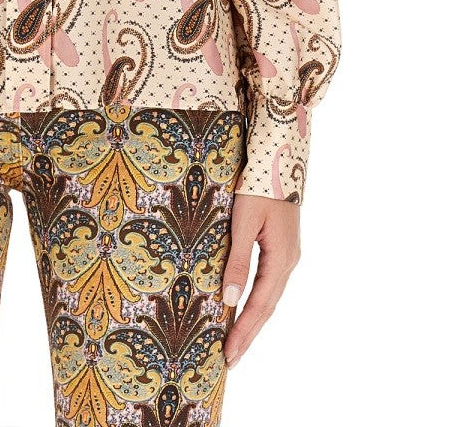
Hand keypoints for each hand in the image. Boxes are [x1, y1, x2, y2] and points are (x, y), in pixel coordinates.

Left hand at [221, 192, 300, 368]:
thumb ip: (238, 260)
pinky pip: (268, 282)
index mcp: (281, 258)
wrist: (280, 157)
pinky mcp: (281, 246)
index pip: (260, 305)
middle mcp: (288, 261)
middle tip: (229, 360)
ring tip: (235, 341)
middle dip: (248, 334)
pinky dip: (256, 300)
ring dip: (252, 319)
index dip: (244, 331)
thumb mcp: (243, 221)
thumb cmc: (258, 185)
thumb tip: (230, 299)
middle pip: (266, 306)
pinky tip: (244, 307)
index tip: (229, 355)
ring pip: (268, 295)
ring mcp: (287, 254)